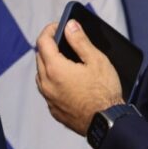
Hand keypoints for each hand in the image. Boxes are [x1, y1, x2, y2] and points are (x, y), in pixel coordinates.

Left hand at [35, 20, 124, 135]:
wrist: (107, 123)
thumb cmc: (104, 92)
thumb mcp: (96, 60)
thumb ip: (80, 41)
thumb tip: (69, 26)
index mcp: (55, 69)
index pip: (43, 42)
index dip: (50, 29)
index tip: (59, 26)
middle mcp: (47, 84)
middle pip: (40, 57)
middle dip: (50, 45)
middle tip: (64, 40)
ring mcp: (49, 99)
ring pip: (42, 75)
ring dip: (49, 64)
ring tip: (66, 59)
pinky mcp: (54, 110)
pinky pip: (48, 90)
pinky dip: (53, 81)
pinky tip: (68, 80)